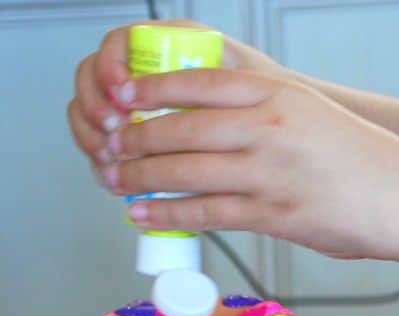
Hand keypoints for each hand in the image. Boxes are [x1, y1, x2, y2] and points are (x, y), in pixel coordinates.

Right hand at [67, 20, 286, 171]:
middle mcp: (150, 70)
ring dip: (92, 133)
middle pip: (94, 75)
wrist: (288, 131)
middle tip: (113, 130)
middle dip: (95, 104)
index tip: (121, 90)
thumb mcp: (257, 88)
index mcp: (174, 46)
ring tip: (110, 157)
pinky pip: (99, 138)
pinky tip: (110, 170)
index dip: (113, 65)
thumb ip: (226, 84)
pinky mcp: (134, 133)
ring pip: (91, 108)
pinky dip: (99, 154)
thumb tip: (197, 96)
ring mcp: (138, 102)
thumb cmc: (274, 106)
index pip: (121, 42)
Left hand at [99, 68, 398, 260]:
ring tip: (118, 181)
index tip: (125, 98)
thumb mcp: (313, 116)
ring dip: (142, 177)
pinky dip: (169, 213)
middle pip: (180, 128)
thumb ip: (264, 116)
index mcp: (280, 94)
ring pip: (184, 171)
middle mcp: (270, 127)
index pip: (197, 83)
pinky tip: (146, 213)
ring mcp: (270, 172)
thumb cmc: (366, 161)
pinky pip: (206, 212)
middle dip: (136, 139)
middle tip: (113, 146)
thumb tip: (206, 132)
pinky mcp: (274, 214)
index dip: (151, 90)